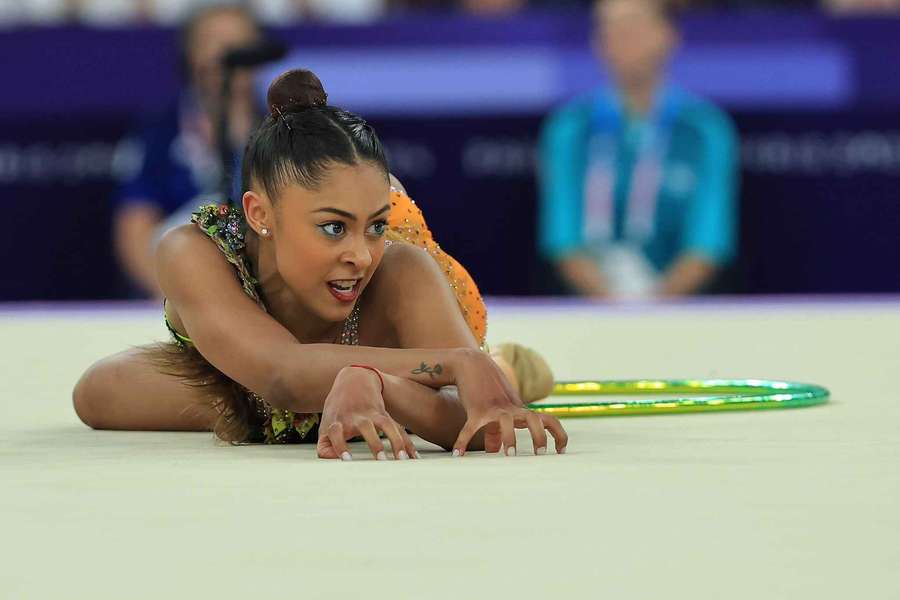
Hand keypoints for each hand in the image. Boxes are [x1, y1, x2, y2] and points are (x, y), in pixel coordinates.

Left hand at [316, 366, 418, 460]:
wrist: (354, 380)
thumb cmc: (338, 408)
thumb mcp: (326, 424)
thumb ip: (324, 447)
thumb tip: (334, 462)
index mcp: (338, 421)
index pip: (336, 433)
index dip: (340, 446)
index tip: (347, 459)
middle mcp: (356, 417)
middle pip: (366, 427)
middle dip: (374, 443)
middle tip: (381, 460)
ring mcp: (372, 414)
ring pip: (387, 425)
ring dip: (395, 441)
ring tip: (402, 459)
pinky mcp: (384, 414)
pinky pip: (398, 429)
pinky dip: (406, 443)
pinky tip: (414, 457)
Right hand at [450, 349, 567, 455]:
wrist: (471, 364)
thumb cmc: (487, 389)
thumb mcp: (497, 409)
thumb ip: (497, 431)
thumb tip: (494, 450)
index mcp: (520, 410)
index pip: (548, 419)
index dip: (558, 434)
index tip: (561, 450)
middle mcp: (511, 408)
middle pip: (533, 419)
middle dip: (539, 436)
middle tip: (540, 453)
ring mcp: (494, 408)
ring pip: (507, 421)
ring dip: (510, 438)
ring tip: (510, 455)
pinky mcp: (476, 409)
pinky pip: (470, 427)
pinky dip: (463, 441)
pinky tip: (458, 454)